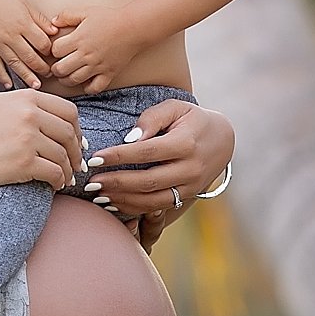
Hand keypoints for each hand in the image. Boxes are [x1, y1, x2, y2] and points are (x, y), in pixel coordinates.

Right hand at [0, 0, 56, 88]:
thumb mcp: (24, 4)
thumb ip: (39, 20)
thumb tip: (55, 32)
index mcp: (23, 23)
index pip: (42, 43)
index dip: (50, 50)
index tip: (54, 53)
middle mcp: (11, 35)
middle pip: (31, 56)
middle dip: (42, 67)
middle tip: (50, 74)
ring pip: (15, 64)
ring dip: (27, 76)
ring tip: (36, 86)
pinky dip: (2, 75)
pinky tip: (9, 85)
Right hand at [0, 88, 85, 190]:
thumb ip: (26, 103)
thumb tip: (57, 117)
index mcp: (26, 98)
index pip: (68, 111)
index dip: (77, 128)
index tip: (76, 141)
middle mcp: (29, 115)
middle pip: (69, 133)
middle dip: (76, 151)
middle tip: (76, 163)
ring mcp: (27, 138)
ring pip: (63, 155)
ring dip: (68, 170)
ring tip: (65, 177)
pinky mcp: (25, 162)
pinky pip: (55, 173)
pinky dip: (59, 181)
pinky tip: (56, 185)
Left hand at [48, 6, 147, 93]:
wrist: (134, 27)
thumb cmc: (109, 18)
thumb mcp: (85, 11)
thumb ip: (67, 15)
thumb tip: (53, 23)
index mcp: (78, 39)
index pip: (55, 51)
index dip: (53, 51)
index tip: (57, 50)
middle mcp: (86, 55)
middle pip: (60, 69)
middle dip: (55, 69)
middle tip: (57, 66)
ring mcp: (97, 66)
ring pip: (74, 80)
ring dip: (66, 79)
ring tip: (66, 75)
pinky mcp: (109, 74)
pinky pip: (94, 88)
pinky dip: (87, 88)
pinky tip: (85, 81)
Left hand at [85, 100, 233, 248]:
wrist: (223, 140)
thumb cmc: (192, 119)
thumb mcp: (175, 107)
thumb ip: (151, 119)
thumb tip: (130, 138)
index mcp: (185, 143)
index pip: (147, 152)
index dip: (119, 157)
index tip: (95, 159)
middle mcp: (190, 168)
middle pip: (148, 181)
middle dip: (116, 183)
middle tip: (91, 183)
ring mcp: (190, 186)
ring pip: (153, 200)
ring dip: (123, 200)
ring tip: (97, 196)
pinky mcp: (188, 197)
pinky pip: (159, 207)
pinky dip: (135, 208)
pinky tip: (114, 203)